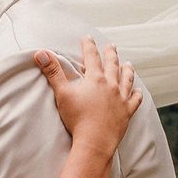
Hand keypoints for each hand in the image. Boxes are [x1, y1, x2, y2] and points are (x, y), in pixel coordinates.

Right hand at [33, 37, 139, 155]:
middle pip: (112, 65)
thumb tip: (40, 53)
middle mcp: (111, 85)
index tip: (87, 37)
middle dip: (111, 54)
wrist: (95, 141)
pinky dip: (136, 94)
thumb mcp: (62, 93)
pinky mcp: (127, 112)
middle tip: (111, 46)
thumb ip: (53, 72)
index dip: (89, 45)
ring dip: (127, 70)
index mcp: (95, 79)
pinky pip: (135, 100)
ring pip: (127, 79)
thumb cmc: (77, 118)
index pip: (92, 56)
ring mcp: (121, 98)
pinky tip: (137, 91)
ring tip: (128, 64)